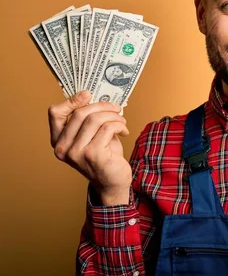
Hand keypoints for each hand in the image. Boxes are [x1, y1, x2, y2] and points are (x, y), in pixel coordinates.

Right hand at [48, 91, 131, 205]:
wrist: (112, 182)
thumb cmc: (103, 155)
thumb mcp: (91, 136)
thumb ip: (87, 120)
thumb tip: (94, 97)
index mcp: (58, 141)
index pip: (55, 113)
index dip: (71, 100)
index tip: (88, 94)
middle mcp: (63, 148)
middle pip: (79, 113)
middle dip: (102, 106)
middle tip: (116, 108)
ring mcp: (76, 153)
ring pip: (95, 119)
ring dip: (113, 116)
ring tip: (122, 120)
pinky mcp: (93, 155)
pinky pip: (107, 128)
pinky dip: (119, 125)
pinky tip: (124, 131)